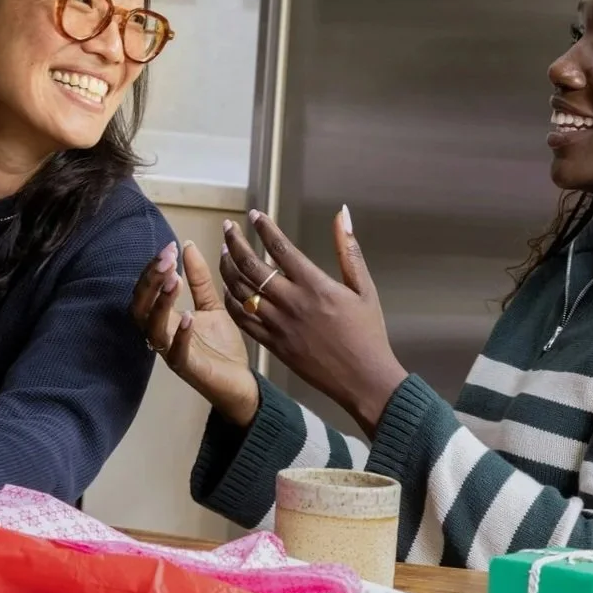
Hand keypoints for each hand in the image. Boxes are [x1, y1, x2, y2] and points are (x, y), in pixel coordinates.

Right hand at [130, 240, 258, 427]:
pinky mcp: (188, 369)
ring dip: (160, 303)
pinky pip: (176, 353)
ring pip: (153, 328)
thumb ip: (199, 279)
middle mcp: (163, 335)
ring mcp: (172, 352)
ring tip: (173, 281)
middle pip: (140, 307)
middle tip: (166, 260)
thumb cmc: (222, 347)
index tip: (169, 247)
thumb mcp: (212, 305)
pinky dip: (180, 334)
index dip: (153, 269)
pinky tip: (188, 316)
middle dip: (150, 282)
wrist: (241, 382)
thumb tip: (187, 246)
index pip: (146, 291)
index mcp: (165, 319)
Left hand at [221, 208, 407, 436]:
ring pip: (241, 292)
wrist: (363, 379)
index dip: (264, 228)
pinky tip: (228, 288)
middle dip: (236, 243)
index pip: (280, 248)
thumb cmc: (368, 332)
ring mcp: (279, 325)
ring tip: (224, 252)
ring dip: (228, 269)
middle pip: (252, 266)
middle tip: (229, 228)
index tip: (254, 215)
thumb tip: (343, 214)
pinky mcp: (273, 344)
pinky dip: (231, 301)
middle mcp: (292, 303)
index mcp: (315, 286)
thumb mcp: (364, 288)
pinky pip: (243, 320)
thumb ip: (348, 250)